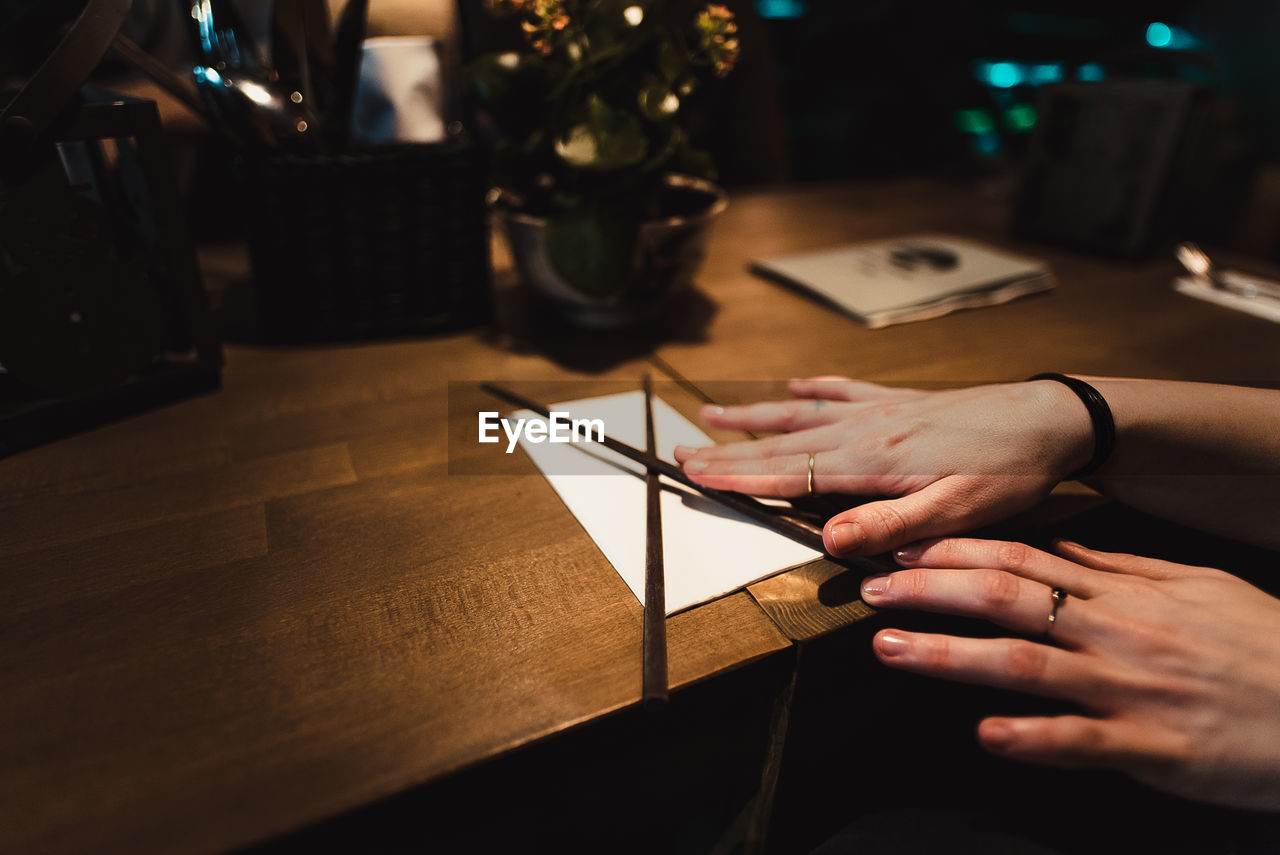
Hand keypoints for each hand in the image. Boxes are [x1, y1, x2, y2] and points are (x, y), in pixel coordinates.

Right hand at [674, 377, 1092, 556]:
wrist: (1051, 418)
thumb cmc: (1010, 470)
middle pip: (781, 442)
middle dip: (726, 450)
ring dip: (754, 416)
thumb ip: (894, 525)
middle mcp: (865, 429)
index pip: (791, 473)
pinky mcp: (899, 400)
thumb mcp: (959, 511)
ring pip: (801, 412)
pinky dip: (813, 387)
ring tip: (710, 415)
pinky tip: (795, 384)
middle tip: (678, 453)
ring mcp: (879, 410)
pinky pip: (844, 390)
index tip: (694, 477)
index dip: (738, 478)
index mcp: (874, 461)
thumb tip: (832, 541)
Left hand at [861, 537, 1279, 810]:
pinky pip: (1084, 742)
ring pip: (1027, 665)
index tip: (901, 548)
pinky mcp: (1155, 748)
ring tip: (890, 648)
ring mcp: (1133, 690)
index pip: (1023, 558)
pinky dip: (1033, 737)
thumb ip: (1120, 568)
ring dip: (952, 655)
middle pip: (1009, 599)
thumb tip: (1056, 546)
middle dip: (932, 591)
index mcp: (1125, 594)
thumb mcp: (1196, 587)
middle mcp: (1119, 634)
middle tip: (871, 590)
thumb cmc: (1264, 646)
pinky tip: (984, 734)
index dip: (955, 551)